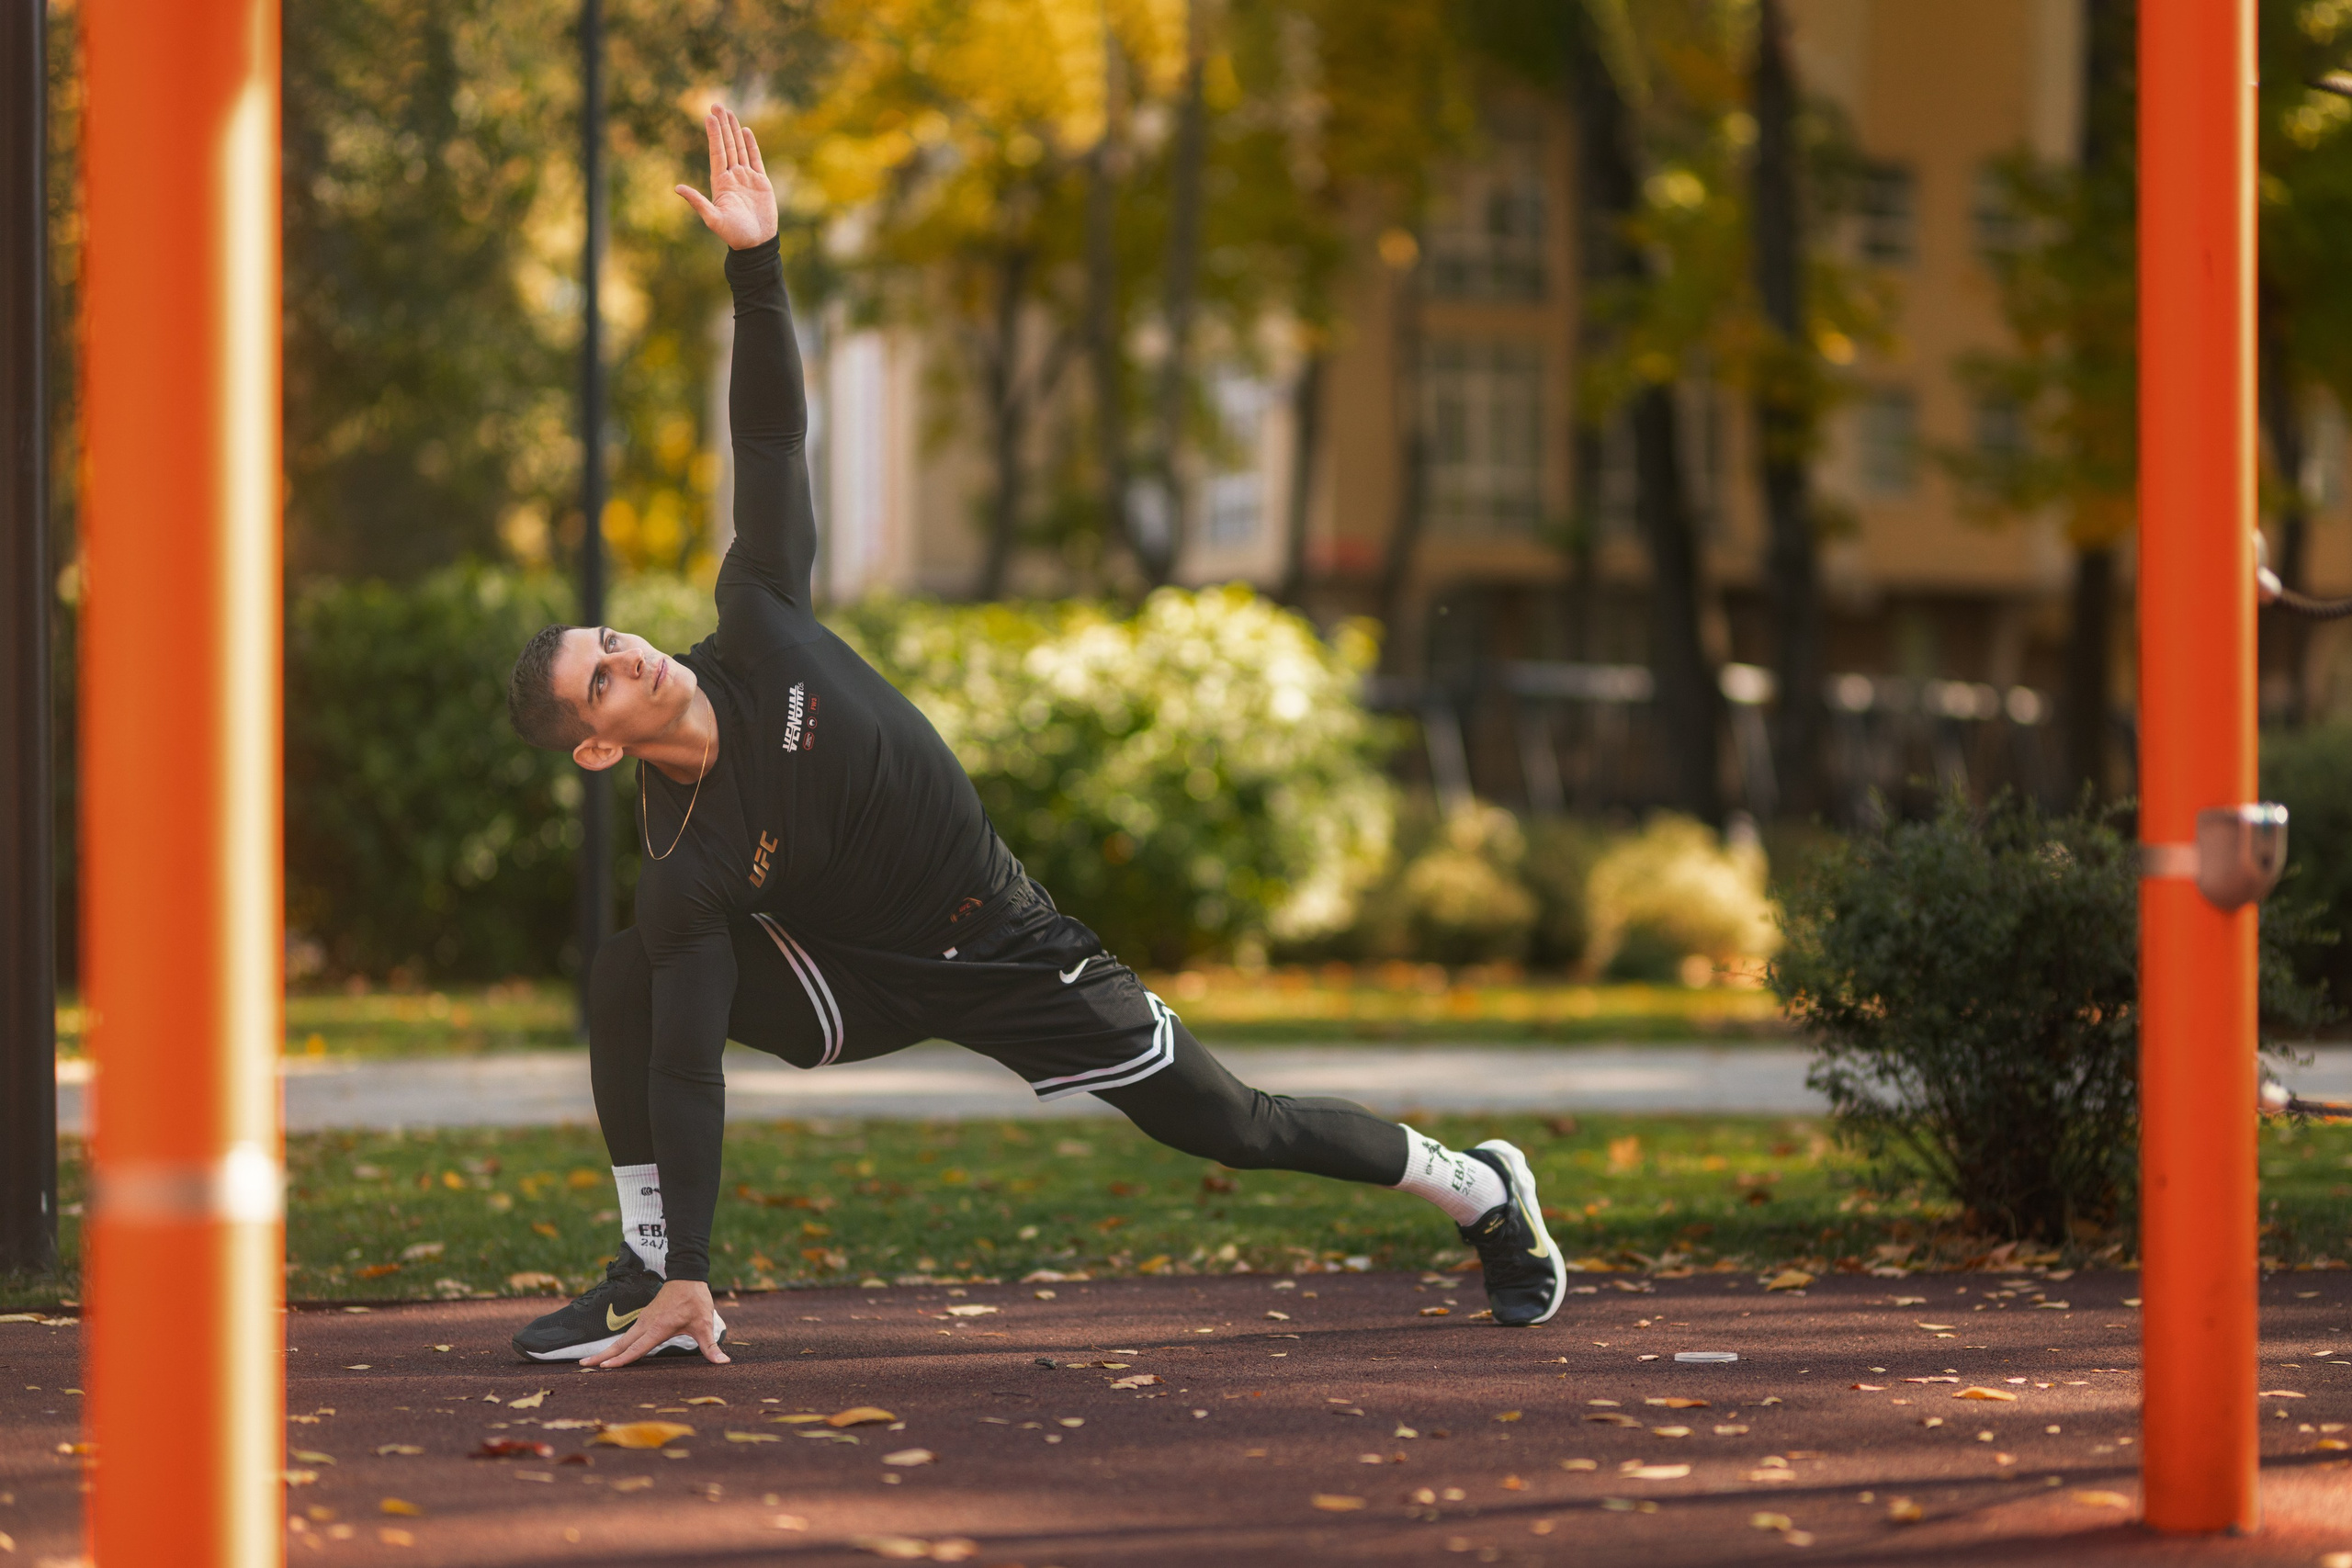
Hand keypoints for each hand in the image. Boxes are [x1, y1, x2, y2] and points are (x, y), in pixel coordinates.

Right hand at [579, 1277, 730, 1368]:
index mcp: (658, 1328)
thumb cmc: (695, 1300)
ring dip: (607, 1350)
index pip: (637, 1348)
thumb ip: (711, 1346)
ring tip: (590, 1361)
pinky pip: (628, 1334)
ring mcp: (643, 1320)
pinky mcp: (645, 1318)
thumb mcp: (704, 1324)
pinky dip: (616, 1344)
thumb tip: (724, 1362)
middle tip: (584, 1365)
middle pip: (621, 1344)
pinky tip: (610, 1352)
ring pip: (622, 1339)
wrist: (687, 1275)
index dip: (621, 1359)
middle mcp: (646, 1324)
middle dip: (602, 1355)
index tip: (605, 1367)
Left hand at [676, 104, 778, 250]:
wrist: (756, 244)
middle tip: (717, 105)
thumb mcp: (713, 219)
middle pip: (726, 146)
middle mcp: (732, 176)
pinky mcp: (761, 182)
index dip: (713, 135)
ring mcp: (747, 178)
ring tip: (729, 112)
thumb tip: (677, 188)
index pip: (716, 153)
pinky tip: (746, 131)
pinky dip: (751, 145)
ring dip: (734, 130)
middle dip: (722, 126)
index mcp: (720, 183)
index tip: (708, 117)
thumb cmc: (734, 234)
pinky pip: (755, 159)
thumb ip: (697, 202)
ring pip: (739, 148)